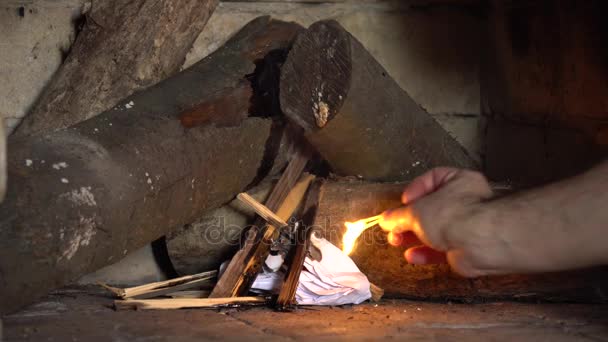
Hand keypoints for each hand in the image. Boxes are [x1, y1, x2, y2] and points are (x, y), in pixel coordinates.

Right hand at [379, 167, 493, 276]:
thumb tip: (385, 219)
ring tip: (396, 241)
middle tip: (394, 227)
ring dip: (414, 238)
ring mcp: (467, 226)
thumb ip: (398, 216)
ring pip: (435, 231)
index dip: (414, 190)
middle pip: (431, 209)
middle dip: (409, 220)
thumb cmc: (453, 215)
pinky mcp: (466, 249)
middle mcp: (465, 201)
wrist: (480, 242)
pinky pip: (443, 250)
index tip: (403, 203)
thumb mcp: (416, 211)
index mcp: (458, 181)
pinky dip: (426, 253)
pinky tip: (412, 256)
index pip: (432, 179)